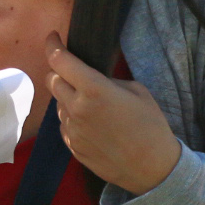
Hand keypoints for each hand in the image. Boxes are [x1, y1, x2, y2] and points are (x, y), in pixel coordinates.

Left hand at [46, 32, 180, 194]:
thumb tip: (93, 80)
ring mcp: (72, 130)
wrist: (152, 168)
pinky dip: (73, 118)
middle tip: (74, 71)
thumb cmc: (151, 125)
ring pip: (58, 104)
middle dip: (59, 71)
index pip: (60, 61)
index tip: (53, 37)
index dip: (52, 45)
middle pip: (52, 81)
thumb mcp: (137, 91)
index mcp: (94, 89)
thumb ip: (108, 81)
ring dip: (68, 98)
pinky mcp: (72, 147)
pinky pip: (65, 125)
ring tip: (92, 105)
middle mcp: (76, 108)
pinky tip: (94, 125)